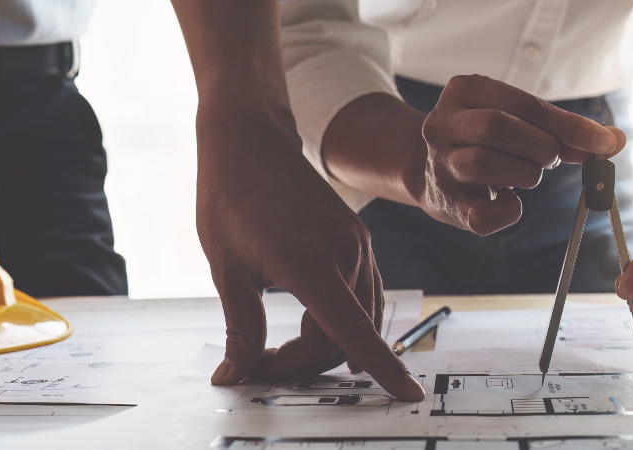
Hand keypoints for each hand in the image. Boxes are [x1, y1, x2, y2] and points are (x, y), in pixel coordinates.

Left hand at [197, 107, 423, 400]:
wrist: (250, 142)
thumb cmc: (231, 198)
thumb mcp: (226, 269)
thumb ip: (241, 327)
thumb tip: (235, 375)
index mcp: (310, 263)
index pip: (353, 331)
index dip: (383, 369)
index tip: (406, 395)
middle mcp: (345, 253)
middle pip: (346, 335)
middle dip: (308, 362)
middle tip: (259, 364)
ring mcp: (357, 245)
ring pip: (358, 317)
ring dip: (327, 344)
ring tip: (279, 350)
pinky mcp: (358, 239)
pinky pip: (365, 293)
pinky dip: (347, 320)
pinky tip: (324, 329)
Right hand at [419, 75, 623, 234]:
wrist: (432, 171)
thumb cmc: (488, 141)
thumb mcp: (519, 122)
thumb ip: (563, 130)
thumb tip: (615, 140)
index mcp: (464, 90)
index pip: (524, 103)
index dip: (568, 125)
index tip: (604, 143)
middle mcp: (442, 123)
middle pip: (499, 127)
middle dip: (540, 147)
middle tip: (550, 158)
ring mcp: (439, 163)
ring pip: (486, 164)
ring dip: (525, 174)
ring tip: (527, 175)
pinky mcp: (443, 203)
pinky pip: (483, 214)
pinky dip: (509, 211)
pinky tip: (510, 200)